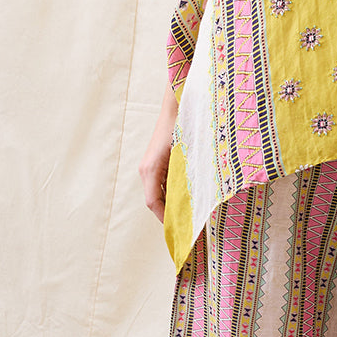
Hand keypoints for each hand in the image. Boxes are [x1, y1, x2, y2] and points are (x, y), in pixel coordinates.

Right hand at [139, 93, 177, 222]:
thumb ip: (184, 179)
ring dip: (172, 204)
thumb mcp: (184, 157)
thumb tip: (190, 203)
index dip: (166, 219)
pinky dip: (172, 193)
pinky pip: (162, 184)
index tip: (181, 231)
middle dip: (170, 215)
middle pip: (155, 201)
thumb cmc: (181, 128)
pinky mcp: (156, 162)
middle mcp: (146, 171)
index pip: (154, 204)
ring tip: (190, 217)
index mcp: (150, 171)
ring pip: (159, 193)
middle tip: (189, 228)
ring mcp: (150, 166)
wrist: (177, 106)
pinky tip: (187, 198)